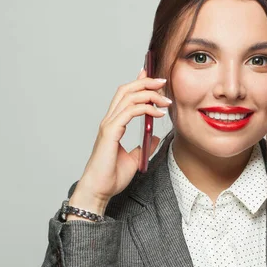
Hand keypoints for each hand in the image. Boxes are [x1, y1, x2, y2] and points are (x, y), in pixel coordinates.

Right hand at [68, 68, 171, 216]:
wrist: (100, 190)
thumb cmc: (112, 176)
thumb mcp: (136, 158)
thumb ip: (145, 145)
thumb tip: (155, 136)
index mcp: (114, 124)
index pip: (125, 95)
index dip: (138, 82)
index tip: (153, 76)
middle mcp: (110, 121)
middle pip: (126, 90)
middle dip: (146, 82)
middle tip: (163, 82)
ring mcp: (109, 125)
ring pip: (128, 97)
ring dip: (149, 94)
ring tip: (166, 100)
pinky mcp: (111, 132)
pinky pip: (129, 112)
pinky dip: (146, 108)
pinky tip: (158, 113)